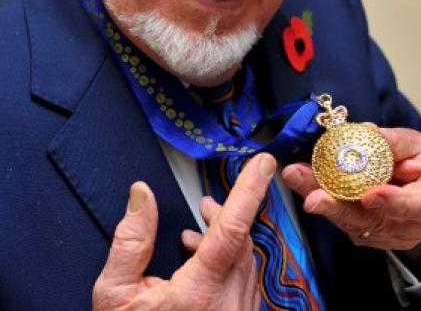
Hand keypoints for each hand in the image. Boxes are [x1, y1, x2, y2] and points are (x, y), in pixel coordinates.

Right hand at [93, 152, 275, 310]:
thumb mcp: (115, 295)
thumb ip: (130, 241)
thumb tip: (142, 194)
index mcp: (200, 293)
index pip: (232, 229)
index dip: (248, 191)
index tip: (263, 164)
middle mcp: (229, 304)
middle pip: (243, 242)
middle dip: (228, 215)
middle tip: (206, 203)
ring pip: (247, 261)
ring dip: (227, 238)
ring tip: (198, 229)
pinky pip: (244, 281)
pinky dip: (228, 261)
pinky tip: (202, 260)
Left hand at [282, 127, 420, 254]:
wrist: (419, 188)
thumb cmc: (420, 163)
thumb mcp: (415, 144)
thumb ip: (393, 141)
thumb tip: (367, 132)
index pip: (419, 207)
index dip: (394, 203)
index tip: (369, 195)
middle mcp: (416, 226)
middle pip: (376, 221)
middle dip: (340, 207)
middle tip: (313, 196)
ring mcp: (391, 235)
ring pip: (354, 223)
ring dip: (322, 201)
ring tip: (297, 179)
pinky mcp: (369, 235)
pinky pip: (344, 221)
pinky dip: (323, 202)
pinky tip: (303, 183)